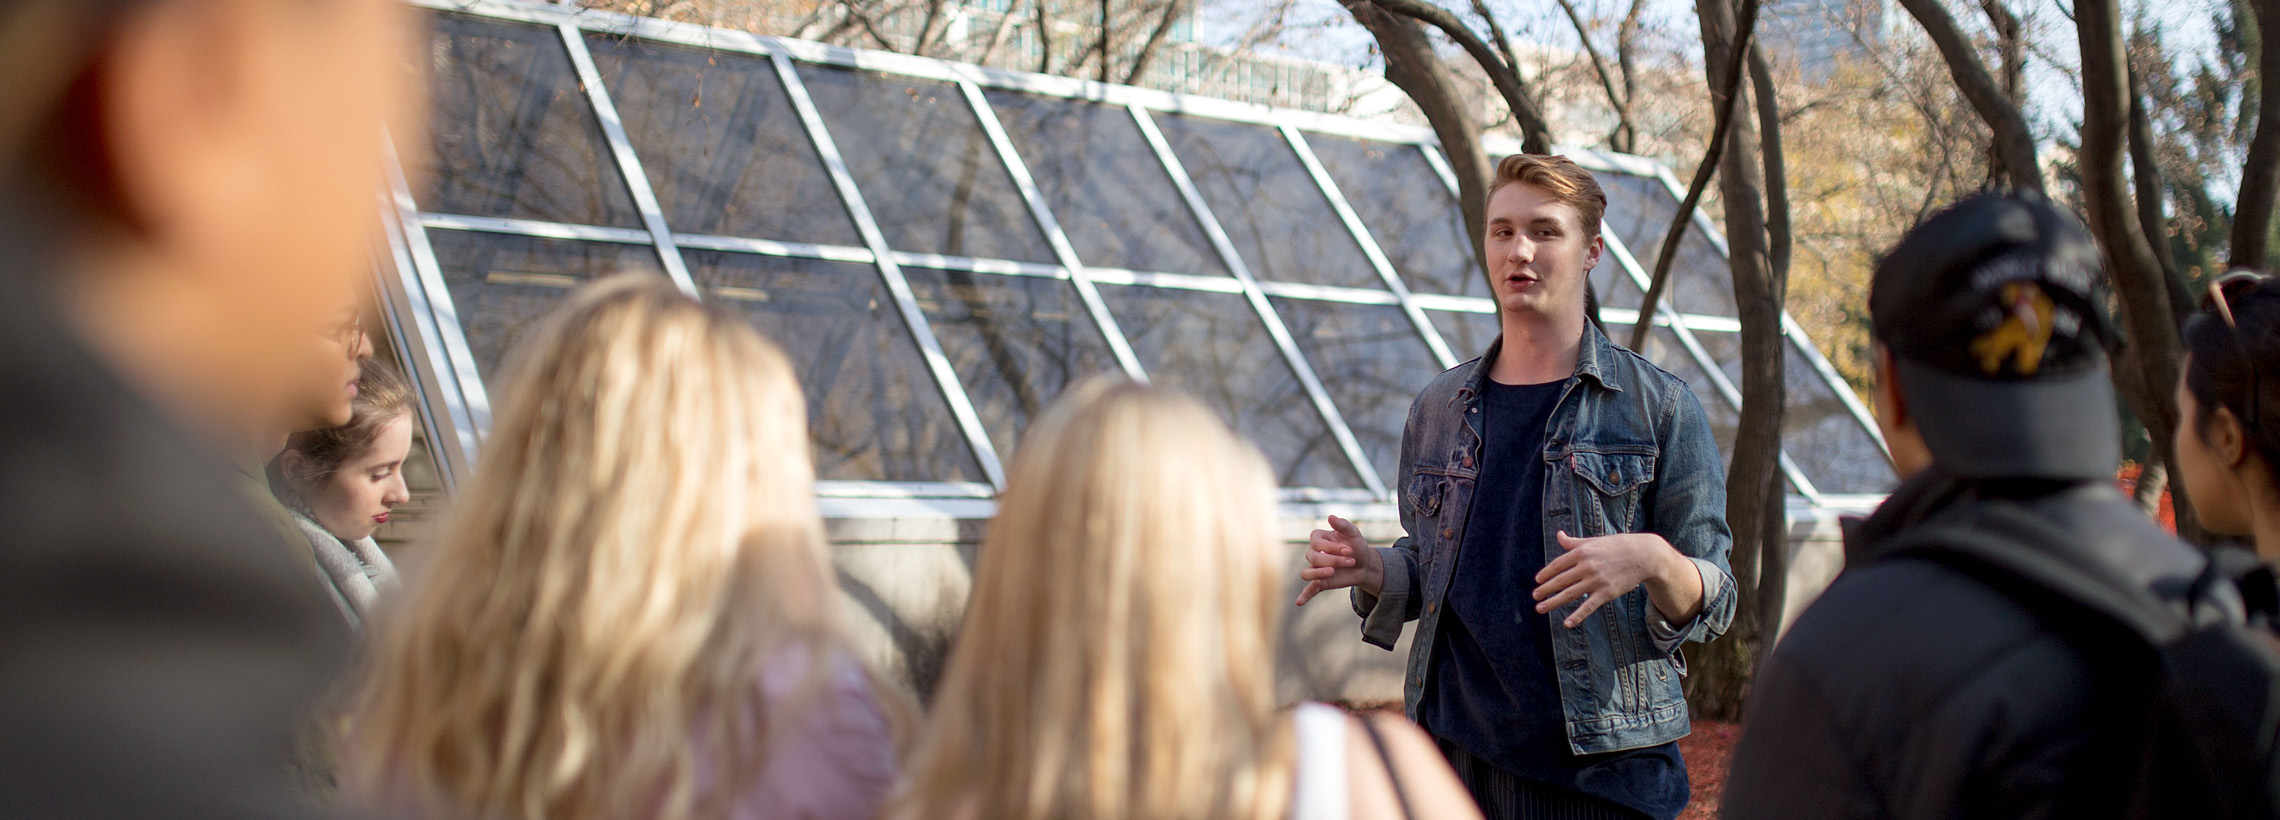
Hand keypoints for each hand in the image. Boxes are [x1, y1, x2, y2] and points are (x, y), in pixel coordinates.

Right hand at [1295, 515, 1383, 605]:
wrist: (1365, 565)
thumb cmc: (1357, 546)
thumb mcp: (1353, 533)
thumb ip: (1342, 525)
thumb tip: (1330, 516)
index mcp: (1318, 539)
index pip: (1316, 543)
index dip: (1331, 547)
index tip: (1348, 549)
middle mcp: (1314, 553)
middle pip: (1313, 557)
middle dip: (1333, 559)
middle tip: (1350, 560)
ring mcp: (1316, 569)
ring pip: (1306, 573)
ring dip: (1319, 573)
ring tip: (1333, 572)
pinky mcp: (1321, 582)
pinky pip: (1309, 589)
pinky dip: (1304, 596)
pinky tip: (1299, 602)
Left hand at [1532, 530, 1699, 627]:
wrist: (1644, 556)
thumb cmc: (1617, 546)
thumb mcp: (1594, 541)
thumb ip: (1574, 542)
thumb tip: (1559, 535)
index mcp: (1582, 552)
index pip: (1558, 564)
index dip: (1547, 573)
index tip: (1538, 581)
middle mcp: (1587, 566)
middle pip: (1561, 580)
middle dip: (1546, 589)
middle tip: (1534, 596)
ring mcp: (1596, 581)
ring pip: (1570, 594)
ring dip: (1553, 602)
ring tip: (1540, 608)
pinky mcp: (1606, 593)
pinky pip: (1588, 606)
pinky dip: (1577, 616)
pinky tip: (1567, 623)